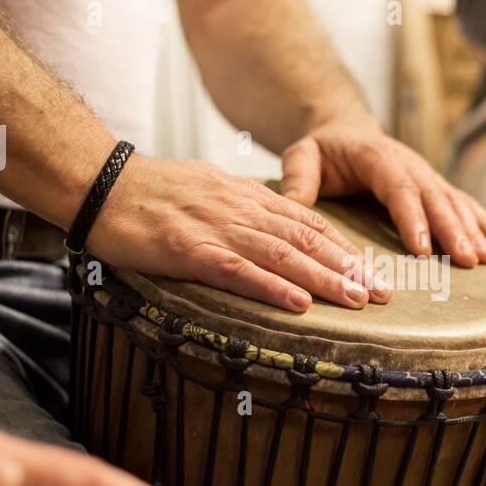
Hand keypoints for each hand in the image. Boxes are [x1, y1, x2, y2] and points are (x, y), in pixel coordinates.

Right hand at [86, 154, 387, 311]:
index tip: (374, 271)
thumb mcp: (206, 189)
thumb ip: (241, 209)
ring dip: (325, 279)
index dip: (345, 248)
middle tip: (385, 294)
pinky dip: (273, 287)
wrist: (99, 182)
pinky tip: (299, 303)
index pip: (308, 222)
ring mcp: (216, 229)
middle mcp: (240, 210)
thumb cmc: (149, 192)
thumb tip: (270, 230)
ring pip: (283, 255)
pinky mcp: (189, 250)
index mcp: (246, 197)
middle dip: (350, 268)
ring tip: (359, 300)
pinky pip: (239, 271)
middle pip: (307, 239)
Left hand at [278, 114, 485, 266]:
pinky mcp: (435, 186)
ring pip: (454, 201)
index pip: (399, 188)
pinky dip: (484, 222)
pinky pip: (463, 203)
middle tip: (466, 261)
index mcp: (378, 156)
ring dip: (473, 230)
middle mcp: (409, 163)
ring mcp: (426, 174)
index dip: (413, 217)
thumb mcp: (302, 156)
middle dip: (453, 230)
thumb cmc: (321, 149)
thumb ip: (297, 177)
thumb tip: (292, 205)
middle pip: (434, 197)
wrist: (344, 130)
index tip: (423, 248)